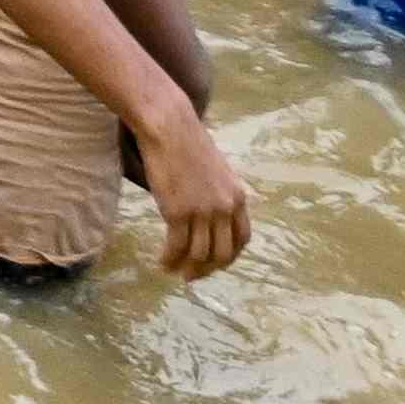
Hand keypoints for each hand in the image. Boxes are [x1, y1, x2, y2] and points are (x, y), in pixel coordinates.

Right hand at [138, 115, 253, 277]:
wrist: (169, 128)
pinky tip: (162, 261)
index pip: (242, 239)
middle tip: (192, 275)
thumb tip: (210, 218)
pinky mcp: (178, 212)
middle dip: (207, 269)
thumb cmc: (188, 144)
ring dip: (186, 268)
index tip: (213, 263)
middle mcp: (224, 209)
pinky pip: (176, 247)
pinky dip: (169, 259)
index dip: (228, 257)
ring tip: (173, 270)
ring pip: (199, 254)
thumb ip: (219, 196)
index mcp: (237, 198)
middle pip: (223, 253)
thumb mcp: (216, 173)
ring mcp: (202, 211)